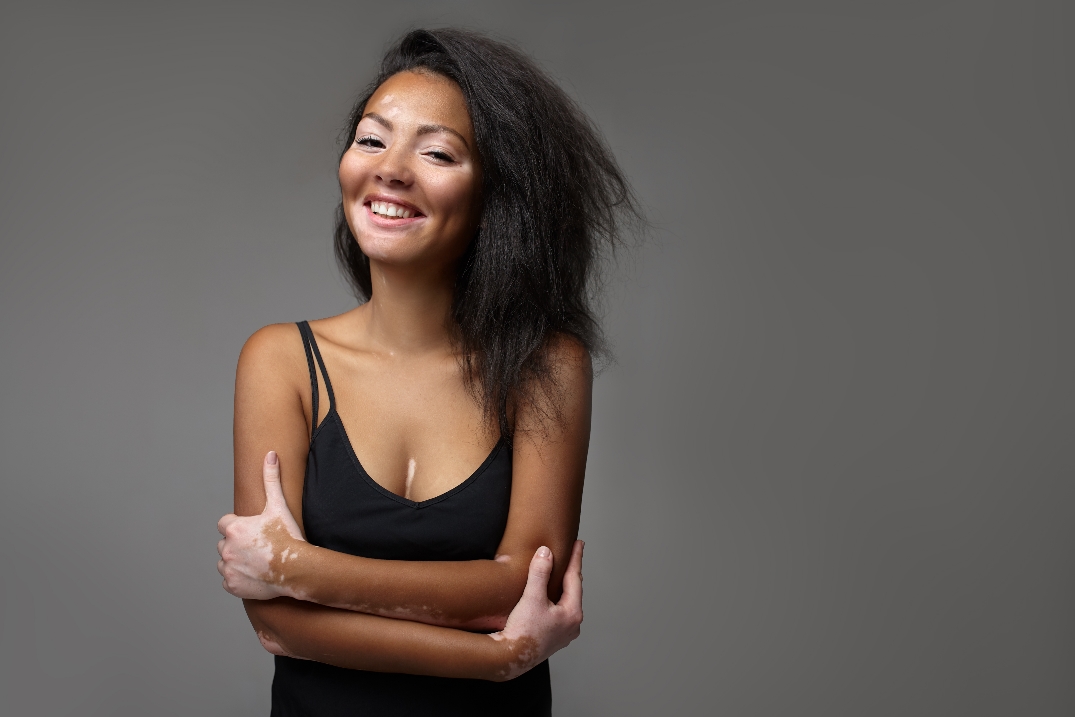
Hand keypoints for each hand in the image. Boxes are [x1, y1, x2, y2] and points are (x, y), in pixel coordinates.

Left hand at [217, 451, 305, 599]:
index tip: (253, 531)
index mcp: (233, 528)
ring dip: (235, 561)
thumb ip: (271, 479)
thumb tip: (270, 454)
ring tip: (256, 561)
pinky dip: (238, 579)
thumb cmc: (288, 536)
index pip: (224, 524)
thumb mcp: (279, 506)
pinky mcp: (232, 585)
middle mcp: (225, 548)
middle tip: (258, 546)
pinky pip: (229, 580)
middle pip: (224, 543)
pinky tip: (255, 574)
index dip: (238, 526)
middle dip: (237, 544)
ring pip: (225, 562)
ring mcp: (228, 568)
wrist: (297, 568)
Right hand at [490, 541, 583, 679]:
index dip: (576, 558)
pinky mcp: (553, 638)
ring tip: (560, 573)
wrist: (509, 658)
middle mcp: (572, 625)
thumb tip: (546, 552)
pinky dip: (555, 600)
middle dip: (570, 572)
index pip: (575, 578)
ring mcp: (563, 633)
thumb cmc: (522, 632)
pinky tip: (548, 598)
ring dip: (562, 587)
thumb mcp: (532, 597)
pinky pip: (558, 613)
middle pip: (572, 591)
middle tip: (571, 555)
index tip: (579, 543)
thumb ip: (540, 573)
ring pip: (565, 603)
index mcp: (572, 613)